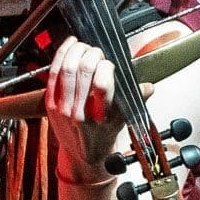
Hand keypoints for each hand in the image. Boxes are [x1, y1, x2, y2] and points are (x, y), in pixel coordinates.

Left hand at [43, 36, 126, 185]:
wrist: (81, 155)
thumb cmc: (102, 137)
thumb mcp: (122, 122)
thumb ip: (134, 102)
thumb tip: (149, 87)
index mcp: (99, 116)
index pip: (102, 84)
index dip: (107, 67)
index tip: (109, 64)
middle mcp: (78, 111)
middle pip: (84, 70)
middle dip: (93, 54)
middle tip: (97, 52)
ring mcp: (61, 106)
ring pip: (67, 68)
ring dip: (77, 51)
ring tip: (84, 45)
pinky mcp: (50, 102)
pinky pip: (53, 72)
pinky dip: (61, 54)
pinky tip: (70, 44)